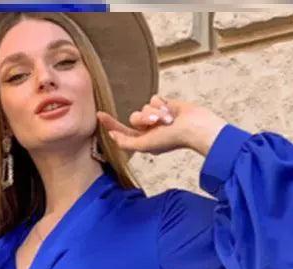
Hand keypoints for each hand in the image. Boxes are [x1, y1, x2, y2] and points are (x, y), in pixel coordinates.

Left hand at [97, 95, 226, 156]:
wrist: (193, 126)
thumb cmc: (171, 139)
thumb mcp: (145, 145)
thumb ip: (126, 142)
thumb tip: (112, 136)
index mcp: (143, 141)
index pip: (122, 131)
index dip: (111, 124)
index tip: (99, 114)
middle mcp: (148, 130)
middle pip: (134, 117)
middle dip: (144, 118)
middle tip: (155, 123)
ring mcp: (156, 117)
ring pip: (144, 107)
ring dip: (155, 112)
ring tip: (167, 119)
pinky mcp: (164, 105)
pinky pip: (154, 99)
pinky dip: (161, 105)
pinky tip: (171, 111)